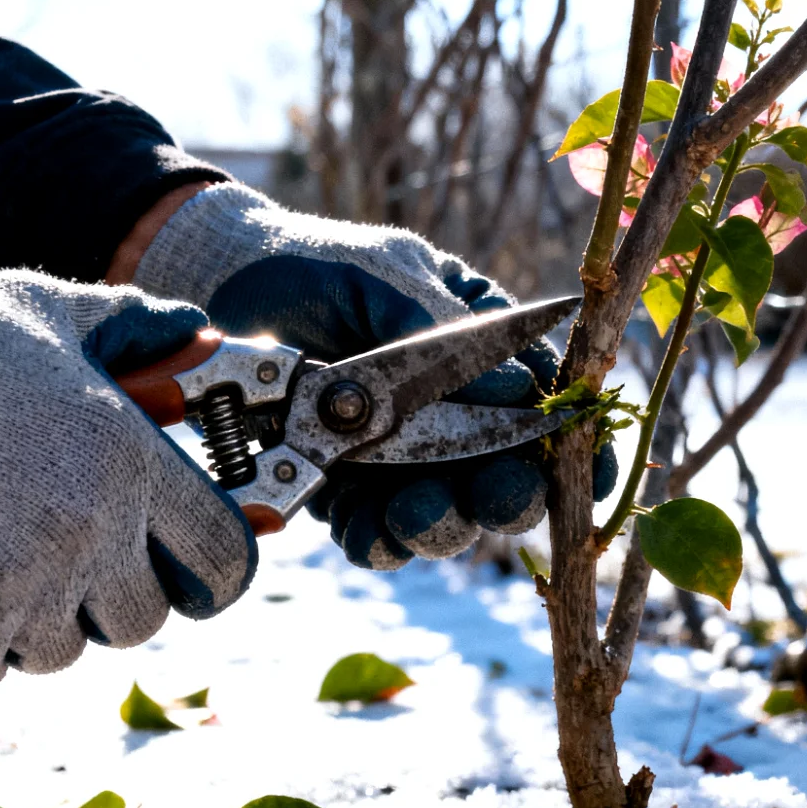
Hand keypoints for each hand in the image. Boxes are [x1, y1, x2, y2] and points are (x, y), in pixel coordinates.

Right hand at [0, 256, 255, 694]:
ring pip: (56, 650)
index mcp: (132, 469)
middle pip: (138, 620)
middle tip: (63, 556)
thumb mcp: (50, 312)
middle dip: (110, 597)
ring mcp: (19, 597)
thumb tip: (191, 329)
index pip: (223, 561)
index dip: (211, 570)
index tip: (189, 569)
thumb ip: (133, 328)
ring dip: (29, 619)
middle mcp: (90, 542)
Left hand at [126, 182, 615, 568]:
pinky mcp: (347, 493)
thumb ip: (441, 332)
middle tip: (492, 498)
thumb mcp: (385, 278)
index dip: (580, 448)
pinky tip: (365, 528)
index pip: (551, 405)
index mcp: (487, 351)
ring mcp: (402, 460)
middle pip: (507, 477)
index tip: (587, 474)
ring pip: (446, 518)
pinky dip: (376, 541)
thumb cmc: (315, 266)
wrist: (219, 287)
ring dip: (439, 525)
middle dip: (506, 497)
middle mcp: (455, 415)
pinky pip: (375, 536)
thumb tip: (518, 389)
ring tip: (412, 513)